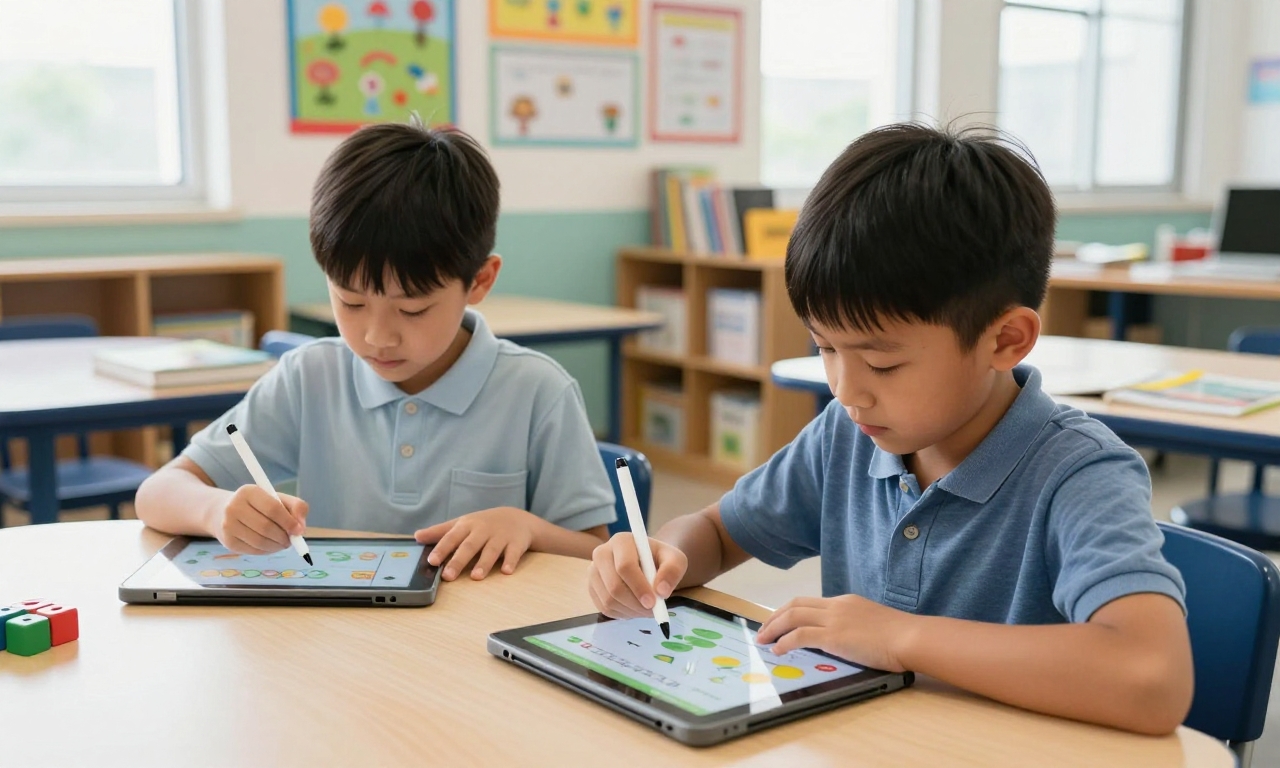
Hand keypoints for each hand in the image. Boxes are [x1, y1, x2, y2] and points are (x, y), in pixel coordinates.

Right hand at [213, 486, 307, 554]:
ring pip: (259, 541)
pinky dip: (267, 551)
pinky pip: (253, 550)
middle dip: (283, 537)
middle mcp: (234, 507)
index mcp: (249, 492)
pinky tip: (271, 546)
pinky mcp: (228, 541)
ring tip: (283, 543)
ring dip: (277, 546)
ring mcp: (228, 525)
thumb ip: (296, 507)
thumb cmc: (260, 505)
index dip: (288, 521)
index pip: (272, 508)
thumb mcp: (279, 499)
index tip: (299, 530)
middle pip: (266, 527)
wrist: (227, 512)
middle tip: (291, 540)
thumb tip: (301, 528)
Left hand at [415, 507, 535, 580]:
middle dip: (459, 561)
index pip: (452, 537)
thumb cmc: (484, 524)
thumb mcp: (462, 524)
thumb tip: (416, 536)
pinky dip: (510, 561)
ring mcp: (501, 536)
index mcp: (468, 525)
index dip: (442, 549)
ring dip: (484, 563)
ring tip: (476, 577)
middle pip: (470, 546)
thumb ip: (440, 532)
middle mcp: (483, 530)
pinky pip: (514, 553)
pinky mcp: (517, 543)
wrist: (518, 518)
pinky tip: (506, 571)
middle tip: (448, 576)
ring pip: (491, 550)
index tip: (432, 561)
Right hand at [587, 533, 687, 618]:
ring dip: (630, 611)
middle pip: (613, 586)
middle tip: (652, 611)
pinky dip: (622, 613)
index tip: (653, 602)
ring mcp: (593, 572)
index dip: (639, 587)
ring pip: (608, 600)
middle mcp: (602, 553)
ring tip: (646, 609)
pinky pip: (604, 608)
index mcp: (621, 541)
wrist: (648, 563)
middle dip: (635, 603)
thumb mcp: (675, 559)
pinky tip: (634, 608)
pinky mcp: (592, 588)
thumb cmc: (660, 560)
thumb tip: (661, 591)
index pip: (625, 566)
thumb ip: (672, 571)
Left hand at [755, 595, 916, 672]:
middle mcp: (836, 606)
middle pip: (795, 605)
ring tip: (763, 640)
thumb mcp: (872, 622)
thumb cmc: (899, 636)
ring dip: (773, 628)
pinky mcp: (833, 636)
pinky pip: (800, 635)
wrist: (909, 637)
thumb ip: (855, 626)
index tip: (779, 621)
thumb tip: (844, 638)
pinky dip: (785, 642)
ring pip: (792, 617)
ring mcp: (834, 619)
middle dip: (774, 617)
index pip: (810, 602)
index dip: (789, 611)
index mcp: (845, 602)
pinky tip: (778, 650)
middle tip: (763, 630)